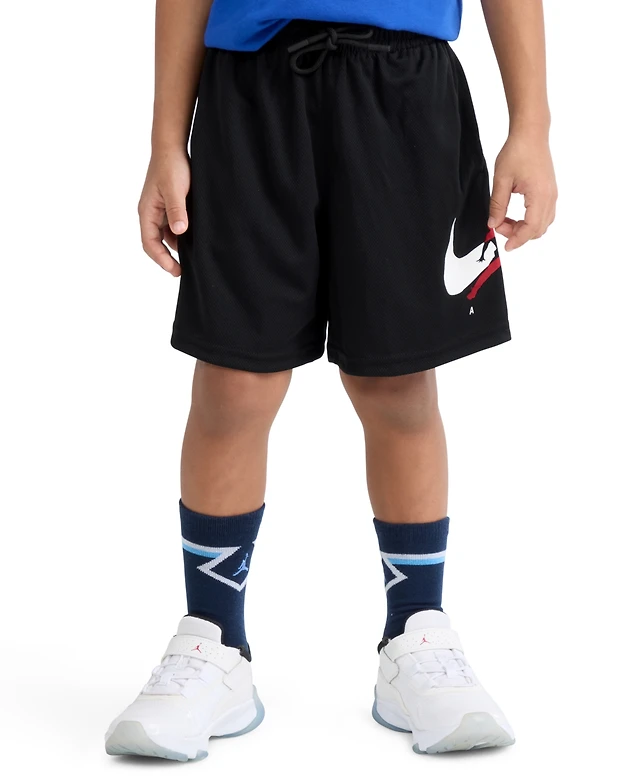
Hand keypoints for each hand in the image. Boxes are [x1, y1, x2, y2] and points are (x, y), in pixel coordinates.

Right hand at [138, 149, 190, 275]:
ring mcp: (159, 210)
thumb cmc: (171, 166)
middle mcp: (151, 213)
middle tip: (183, 271)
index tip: (175, 270)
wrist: (172, 146)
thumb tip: (179, 232)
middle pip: (156, 243)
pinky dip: (181, 236)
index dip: (161, 260)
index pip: (149, 243)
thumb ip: (176, 211)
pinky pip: (172, 227)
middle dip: (167, 258)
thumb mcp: (175, 189)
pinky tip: (194, 240)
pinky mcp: (169, 206)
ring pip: (165, 236)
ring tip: (192, 257)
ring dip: (176, 247)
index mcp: (147, 211)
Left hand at [488, 132, 557, 251]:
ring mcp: (552, 194)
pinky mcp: (550, 191)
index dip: (517, 240)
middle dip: (518, 234)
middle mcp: (550, 197)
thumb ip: (497, 204)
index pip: (531, 228)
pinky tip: (515, 215)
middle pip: (538, 229)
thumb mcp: (501, 179)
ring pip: (542, 224)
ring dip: (524, 228)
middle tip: (498, 225)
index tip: (506, 246)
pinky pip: (544, 214)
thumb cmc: (518, 151)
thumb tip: (492, 224)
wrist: (531, 134)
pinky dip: (530, 221)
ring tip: (505, 220)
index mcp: (539, 195)